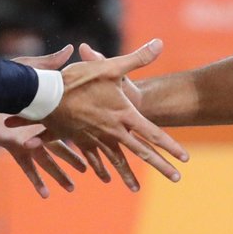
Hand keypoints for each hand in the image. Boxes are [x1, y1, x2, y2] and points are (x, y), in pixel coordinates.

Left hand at [0, 46, 87, 197]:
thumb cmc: (8, 77)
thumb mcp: (37, 70)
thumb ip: (54, 63)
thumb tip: (73, 47)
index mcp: (47, 114)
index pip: (71, 127)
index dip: (86, 136)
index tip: (103, 142)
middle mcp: (39, 130)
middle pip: (65, 148)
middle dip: (79, 161)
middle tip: (98, 174)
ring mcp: (28, 140)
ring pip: (49, 161)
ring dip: (61, 175)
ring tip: (73, 189)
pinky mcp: (15, 147)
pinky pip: (27, 167)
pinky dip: (35, 180)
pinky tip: (44, 194)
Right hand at [8, 38, 187, 192]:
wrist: (47, 96)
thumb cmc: (79, 80)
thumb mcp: (111, 66)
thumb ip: (138, 58)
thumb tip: (159, 43)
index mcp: (124, 116)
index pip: (154, 134)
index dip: (171, 146)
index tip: (185, 159)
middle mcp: (113, 131)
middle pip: (142, 152)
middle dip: (161, 166)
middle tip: (176, 179)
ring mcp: (97, 138)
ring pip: (117, 160)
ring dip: (127, 175)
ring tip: (136, 189)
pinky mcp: (81, 139)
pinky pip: (94, 158)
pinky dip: (100, 169)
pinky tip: (105, 178)